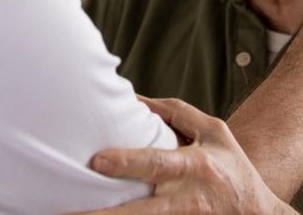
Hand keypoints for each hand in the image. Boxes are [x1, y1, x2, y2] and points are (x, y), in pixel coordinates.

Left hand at [67, 97, 293, 214]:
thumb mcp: (214, 131)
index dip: (126, 162)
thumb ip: (176, 113)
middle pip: (140, 211)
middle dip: (105, 214)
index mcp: (194, 166)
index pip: (156, 164)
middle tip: (69, 212)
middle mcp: (186, 198)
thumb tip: (135, 99)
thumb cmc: (233, 167)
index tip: (96, 161)